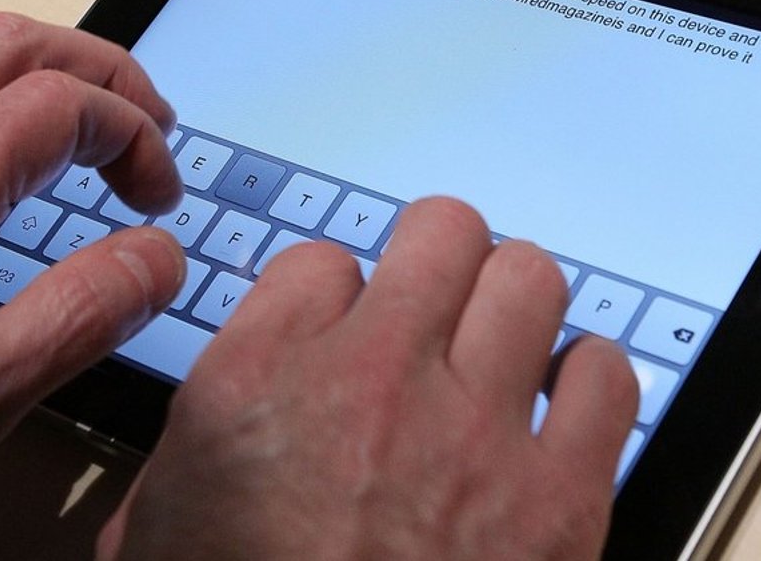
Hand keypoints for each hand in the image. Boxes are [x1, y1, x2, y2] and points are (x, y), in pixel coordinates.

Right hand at [99, 198, 638, 560]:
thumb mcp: (155, 532)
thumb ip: (203, 438)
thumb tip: (249, 393)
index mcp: (257, 383)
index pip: (320, 259)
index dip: (335, 290)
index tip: (345, 323)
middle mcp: (368, 382)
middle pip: (441, 231)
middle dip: (439, 255)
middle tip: (438, 296)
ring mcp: (472, 433)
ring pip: (530, 278)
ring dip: (516, 303)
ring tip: (505, 341)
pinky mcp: (557, 501)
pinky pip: (605, 379)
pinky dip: (586, 384)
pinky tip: (559, 412)